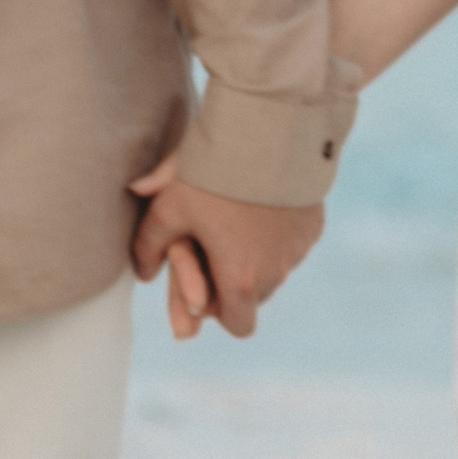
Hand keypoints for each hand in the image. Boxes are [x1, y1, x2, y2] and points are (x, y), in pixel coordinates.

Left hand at [128, 159, 324, 339]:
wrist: (267, 133)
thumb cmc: (210, 176)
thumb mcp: (168, 208)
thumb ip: (150, 246)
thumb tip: (143, 272)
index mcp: (239, 280)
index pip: (237, 325)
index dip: (218, 309)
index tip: (205, 281)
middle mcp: (276, 274)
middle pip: (255, 300)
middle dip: (235, 283)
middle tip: (214, 247)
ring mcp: (298, 251)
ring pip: (276, 273)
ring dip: (257, 260)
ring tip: (237, 223)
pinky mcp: (314, 228)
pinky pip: (294, 246)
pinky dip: (277, 237)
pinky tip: (261, 206)